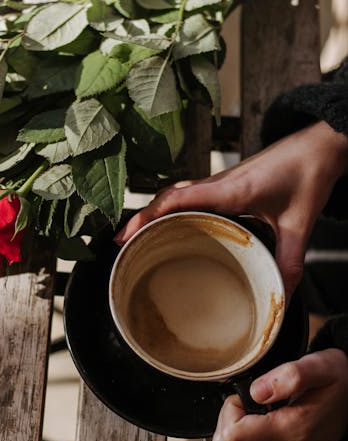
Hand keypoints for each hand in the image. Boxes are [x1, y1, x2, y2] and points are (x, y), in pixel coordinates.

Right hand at [115, 121, 347, 299]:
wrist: (320, 144)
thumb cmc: (308, 173)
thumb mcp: (300, 222)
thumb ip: (290, 259)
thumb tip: (280, 295)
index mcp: (231, 190)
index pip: (179, 199)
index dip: (149, 215)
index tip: (126, 235)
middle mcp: (219, 183)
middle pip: (168, 197)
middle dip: (141, 217)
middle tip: (120, 243)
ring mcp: (220, 182)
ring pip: (176, 194)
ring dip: (153, 212)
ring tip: (135, 236)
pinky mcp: (226, 184)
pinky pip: (190, 195)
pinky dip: (171, 208)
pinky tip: (169, 225)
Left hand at [212, 349, 347, 440]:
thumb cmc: (335, 381)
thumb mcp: (318, 366)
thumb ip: (289, 376)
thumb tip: (255, 393)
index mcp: (295, 432)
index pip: (231, 436)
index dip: (230, 411)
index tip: (246, 397)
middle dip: (230, 424)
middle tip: (249, 408)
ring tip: (253, 424)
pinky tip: (259, 437)